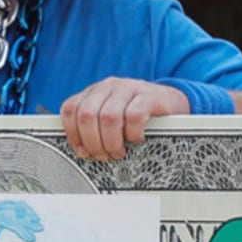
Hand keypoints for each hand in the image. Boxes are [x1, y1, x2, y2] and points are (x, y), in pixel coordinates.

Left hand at [60, 78, 190, 160]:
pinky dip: (132, 133)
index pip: (70, 109)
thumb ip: (94, 127)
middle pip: (87, 115)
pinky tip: (136, 139)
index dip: (72, 133)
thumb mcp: (112, 117)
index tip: (82, 150)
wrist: (171, 102)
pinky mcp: (149, 95)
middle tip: (103, 155)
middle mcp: (108, 86)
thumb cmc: (139, 114)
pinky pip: (134, 116)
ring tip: (118, 152)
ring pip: (108, 117)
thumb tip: (81, 150)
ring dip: (111, 142)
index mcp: (94, 92)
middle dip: (92, 142)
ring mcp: (129, 87)